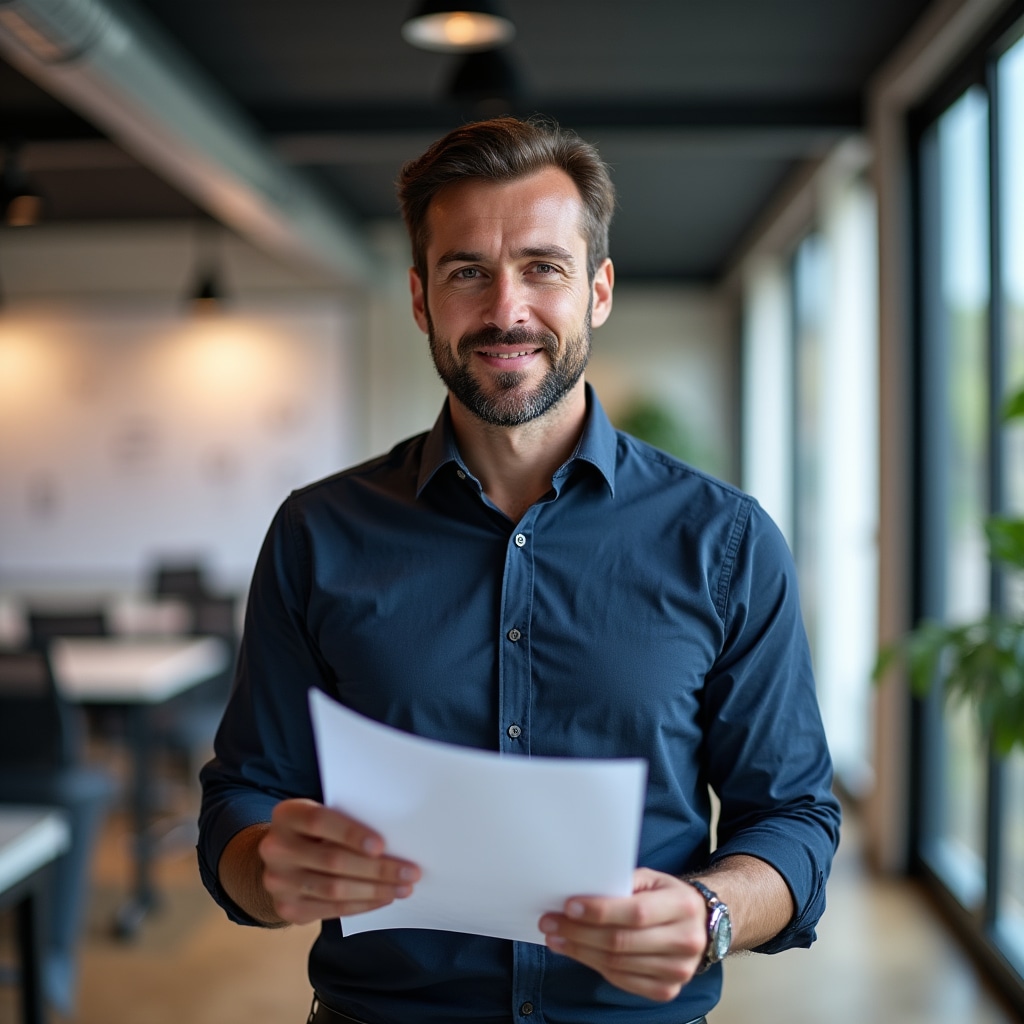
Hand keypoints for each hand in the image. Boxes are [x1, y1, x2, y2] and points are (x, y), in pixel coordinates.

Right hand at [257, 798, 420, 925]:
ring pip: (334, 889)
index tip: (382, 845)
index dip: (350, 833)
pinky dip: (362, 905)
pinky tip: (383, 899)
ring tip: (403, 888)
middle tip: (410, 872)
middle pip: (332, 861)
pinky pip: (331, 909)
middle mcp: (276, 848)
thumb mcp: (324, 813)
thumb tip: (395, 838)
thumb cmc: (316, 829)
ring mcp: (278, 882)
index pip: (319, 822)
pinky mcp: (287, 908)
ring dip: (375, 890)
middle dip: (377, 868)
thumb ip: (348, 820)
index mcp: (287, 815)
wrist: (280, 855)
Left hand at [538, 868, 706, 1001]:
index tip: (569, 906)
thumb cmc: (668, 896)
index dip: (600, 911)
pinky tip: (578, 953)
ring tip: (556, 938)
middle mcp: (685, 941)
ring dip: (580, 952)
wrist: (702, 924)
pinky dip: (596, 967)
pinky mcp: (667, 990)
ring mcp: (678, 970)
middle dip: (579, 933)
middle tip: (551, 923)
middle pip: (622, 942)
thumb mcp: (651, 879)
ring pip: (618, 964)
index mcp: (682, 906)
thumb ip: (622, 883)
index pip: (636, 912)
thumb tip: (582, 892)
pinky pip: (623, 981)